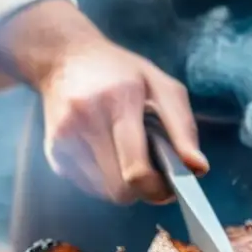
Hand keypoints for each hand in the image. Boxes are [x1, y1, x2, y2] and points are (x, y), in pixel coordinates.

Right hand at [40, 35, 208, 204]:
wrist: (63, 57)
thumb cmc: (121, 72)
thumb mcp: (162, 86)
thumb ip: (183, 128)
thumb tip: (198, 169)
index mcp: (118, 100)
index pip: (136, 170)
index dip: (157, 189)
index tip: (170, 186)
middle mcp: (85, 120)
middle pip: (120, 190)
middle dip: (142, 190)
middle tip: (153, 172)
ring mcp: (64, 138)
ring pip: (104, 193)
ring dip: (123, 184)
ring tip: (127, 154)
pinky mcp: (53, 152)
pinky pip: (88, 187)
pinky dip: (104, 179)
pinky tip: (107, 153)